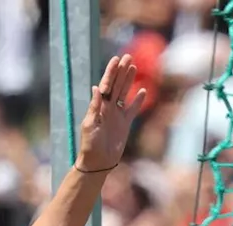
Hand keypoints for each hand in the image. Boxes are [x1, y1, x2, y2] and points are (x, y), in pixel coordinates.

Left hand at [76, 55, 147, 172]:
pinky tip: (142, 91)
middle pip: (117, 85)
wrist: (98, 162)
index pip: (106, 85)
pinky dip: (138, 101)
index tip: (116, 59)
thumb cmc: (90, 144)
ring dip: (129, 80)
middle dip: (122, 71)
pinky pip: (132, 109)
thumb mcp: (90, 124)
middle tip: (128, 56)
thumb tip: (96, 88)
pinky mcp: (125, 124)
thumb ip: (94, 106)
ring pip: (125, 93)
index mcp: (99, 107)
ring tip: (134, 67)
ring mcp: (117, 115)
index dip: (111, 72)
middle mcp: (108, 108)